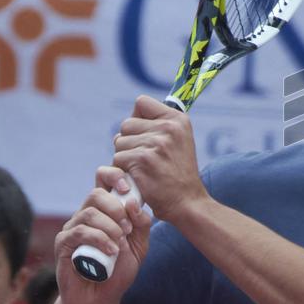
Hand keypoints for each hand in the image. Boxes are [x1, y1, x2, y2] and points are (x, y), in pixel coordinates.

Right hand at [54, 175, 151, 303]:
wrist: (102, 298)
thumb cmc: (120, 269)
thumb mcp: (140, 244)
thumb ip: (142, 223)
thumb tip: (133, 203)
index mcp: (105, 210)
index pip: (103, 178)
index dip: (114, 175)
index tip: (128, 189)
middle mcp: (86, 214)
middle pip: (96, 194)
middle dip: (116, 208)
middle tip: (127, 228)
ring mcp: (72, 228)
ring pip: (88, 213)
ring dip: (110, 226)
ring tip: (120, 243)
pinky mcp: (63, 244)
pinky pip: (79, 232)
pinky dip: (99, 239)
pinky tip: (111, 251)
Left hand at [112, 95, 207, 222]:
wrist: (186, 201)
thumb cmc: (178, 173)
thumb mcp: (179, 141)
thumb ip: (159, 125)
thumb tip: (132, 116)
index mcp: (178, 119)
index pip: (141, 102)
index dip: (137, 118)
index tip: (145, 133)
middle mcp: (168, 127)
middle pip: (126, 123)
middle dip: (129, 141)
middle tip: (145, 158)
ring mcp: (156, 143)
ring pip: (119, 142)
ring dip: (125, 157)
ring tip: (144, 169)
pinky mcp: (142, 159)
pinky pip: (117, 159)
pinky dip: (123, 171)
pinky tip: (139, 178)